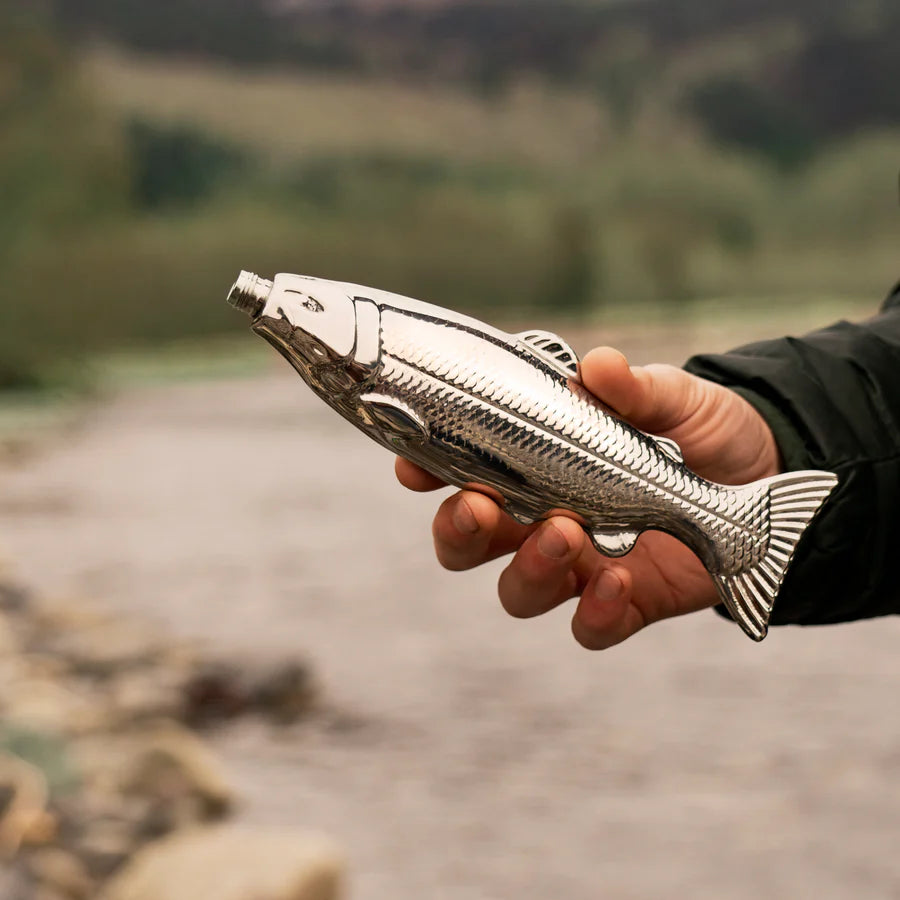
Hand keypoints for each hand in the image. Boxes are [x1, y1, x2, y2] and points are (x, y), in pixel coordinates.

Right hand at [395, 347, 781, 648]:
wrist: (768, 482)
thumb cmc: (704, 432)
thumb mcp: (675, 400)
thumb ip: (634, 389)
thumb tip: (596, 368)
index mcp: (536, 464)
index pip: (461, 470)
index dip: (428, 470)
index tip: (416, 464)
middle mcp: (542, 518)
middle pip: (467, 543)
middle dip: (460, 530)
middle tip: (480, 506)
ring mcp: (580, 566)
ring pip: (516, 591)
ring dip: (527, 567)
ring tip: (565, 534)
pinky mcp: (624, 603)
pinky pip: (587, 627)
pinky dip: (592, 613)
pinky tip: (617, 583)